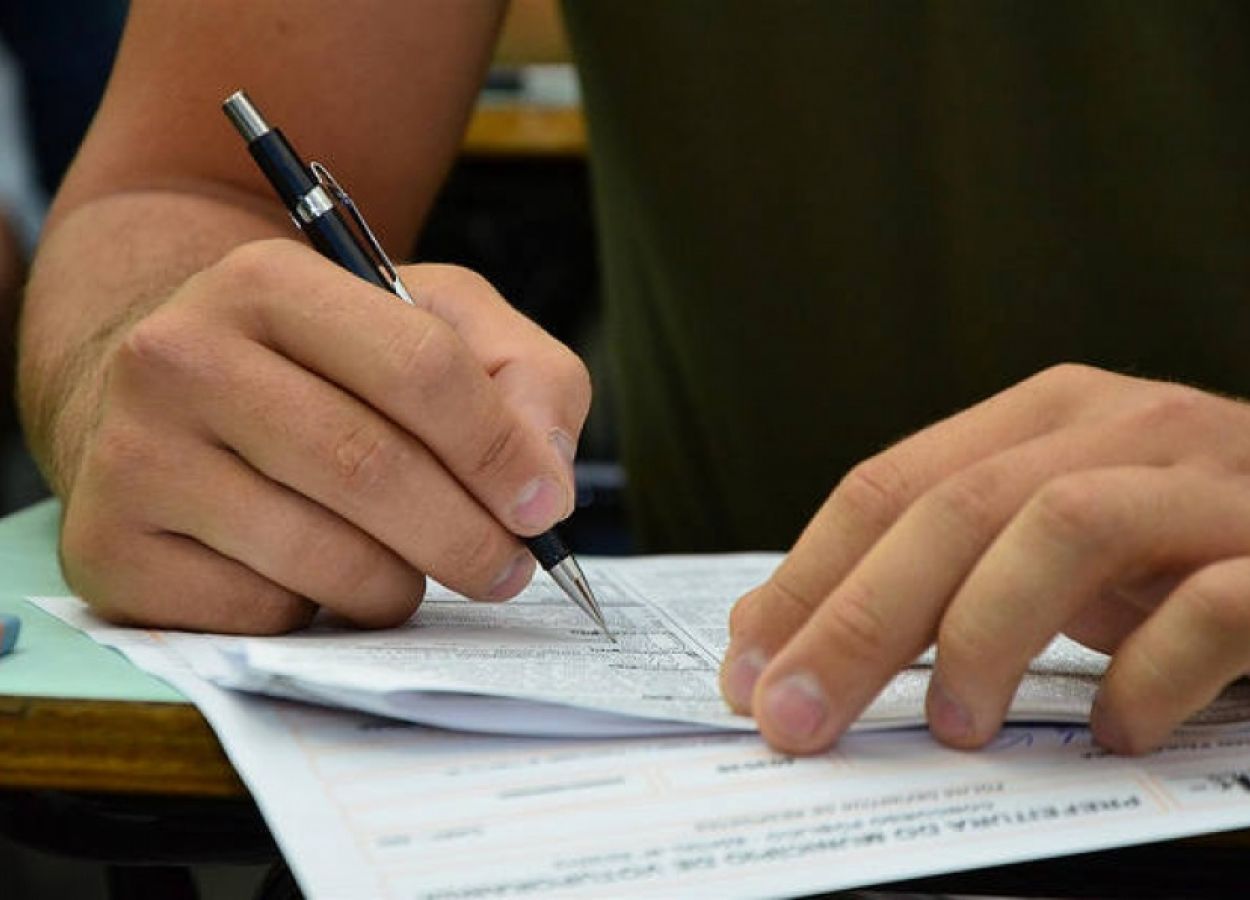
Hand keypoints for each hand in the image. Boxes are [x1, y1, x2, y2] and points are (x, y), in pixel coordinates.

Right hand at [59, 239, 589, 632]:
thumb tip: (544, 483)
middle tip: (507, 570)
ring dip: (398, 584)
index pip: (419, 367)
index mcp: (268, 282)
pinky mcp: (109, 551)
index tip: (543, 507)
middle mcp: (179, 357)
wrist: (167, 399)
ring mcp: (131, 457)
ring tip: (407, 567)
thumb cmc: (324, 366)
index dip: (500, 451)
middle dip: (468, 538)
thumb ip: (521, 377)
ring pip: (321, 557)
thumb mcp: (432, 325)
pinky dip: (317, 614)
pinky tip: (312, 576)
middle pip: (370, 469)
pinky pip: (262, 615)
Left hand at [720, 364, 1249, 754]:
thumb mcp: (1044, 541)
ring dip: (986, 633)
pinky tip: (1114, 731)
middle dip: (855, 622)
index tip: (746, 670)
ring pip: (1064, 526)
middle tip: (798, 719)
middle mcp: (1116, 428)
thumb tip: (780, 634)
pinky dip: (1147, 676)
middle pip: (953, 511)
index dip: (804, 579)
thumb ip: (937, 569)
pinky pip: (1212, 606)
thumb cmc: (1178, 544)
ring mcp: (1206, 481)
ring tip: (953, 726)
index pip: (888, 486)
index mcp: (1040, 418)